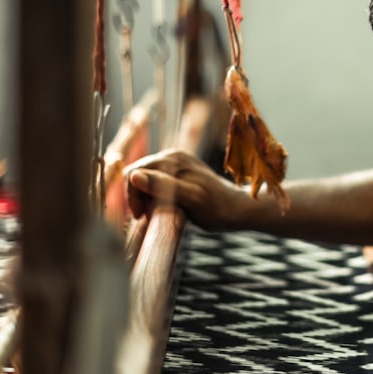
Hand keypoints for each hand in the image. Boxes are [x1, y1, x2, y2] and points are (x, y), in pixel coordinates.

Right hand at [125, 149, 247, 229]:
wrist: (239, 209)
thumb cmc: (216, 209)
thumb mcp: (189, 199)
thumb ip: (162, 186)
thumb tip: (134, 176)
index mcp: (171, 160)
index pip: (134, 173)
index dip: (133, 196)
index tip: (142, 216)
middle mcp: (172, 156)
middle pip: (138, 174)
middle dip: (138, 197)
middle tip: (149, 217)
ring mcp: (177, 163)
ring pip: (146, 179)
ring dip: (146, 198)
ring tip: (158, 214)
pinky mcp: (180, 172)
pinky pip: (157, 181)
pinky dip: (155, 196)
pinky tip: (166, 208)